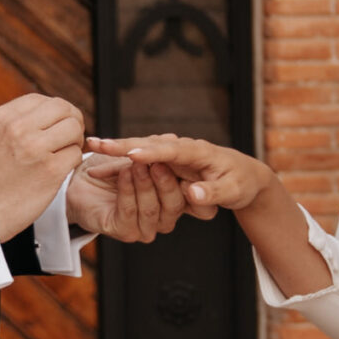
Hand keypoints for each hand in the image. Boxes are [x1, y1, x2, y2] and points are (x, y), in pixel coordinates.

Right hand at [0, 95, 84, 240]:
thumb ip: (18, 121)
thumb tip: (49, 112)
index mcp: (3, 117)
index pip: (42, 99)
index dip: (55, 112)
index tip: (56, 125)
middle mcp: (18, 128)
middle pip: (64, 109)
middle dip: (71, 122)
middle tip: (68, 138)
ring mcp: (36, 148)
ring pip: (74, 129)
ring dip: (74, 141)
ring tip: (62, 154)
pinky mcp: (50, 170)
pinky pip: (76, 154)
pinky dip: (72, 161)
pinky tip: (59, 170)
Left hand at [66, 154, 190, 242]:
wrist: (78, 181)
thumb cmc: (109, 168)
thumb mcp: (135, 158)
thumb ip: (154, 154)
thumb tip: (173, 139)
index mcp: (170, 201)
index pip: (184, 193)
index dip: (178, 174)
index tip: (171, 155)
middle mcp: (161, 218)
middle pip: (173, 205)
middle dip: (164, 182)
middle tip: (156, 163)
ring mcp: (144, 228)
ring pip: (151, 209)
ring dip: (143, 184)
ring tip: (136, 165)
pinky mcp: (124, 232)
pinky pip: (129, 212)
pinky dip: (127, 191)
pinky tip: (124, 174)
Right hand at [85, 134, 276, 217]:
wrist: (245, 174)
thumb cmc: (240, 183)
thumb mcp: (232, 191)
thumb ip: (212, 194)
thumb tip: (193, 194)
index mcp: (199, 152)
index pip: (171, 151)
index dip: (151, 152)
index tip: (131, 154)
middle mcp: (182, 147)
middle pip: (148, 144)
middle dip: (123, 144)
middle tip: (97, 145)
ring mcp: (172, 151)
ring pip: (139, 146)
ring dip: (116, 147)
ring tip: (93, 145)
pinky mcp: (166, 158)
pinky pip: (139, 156)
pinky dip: (121, 155)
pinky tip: (100, 154)